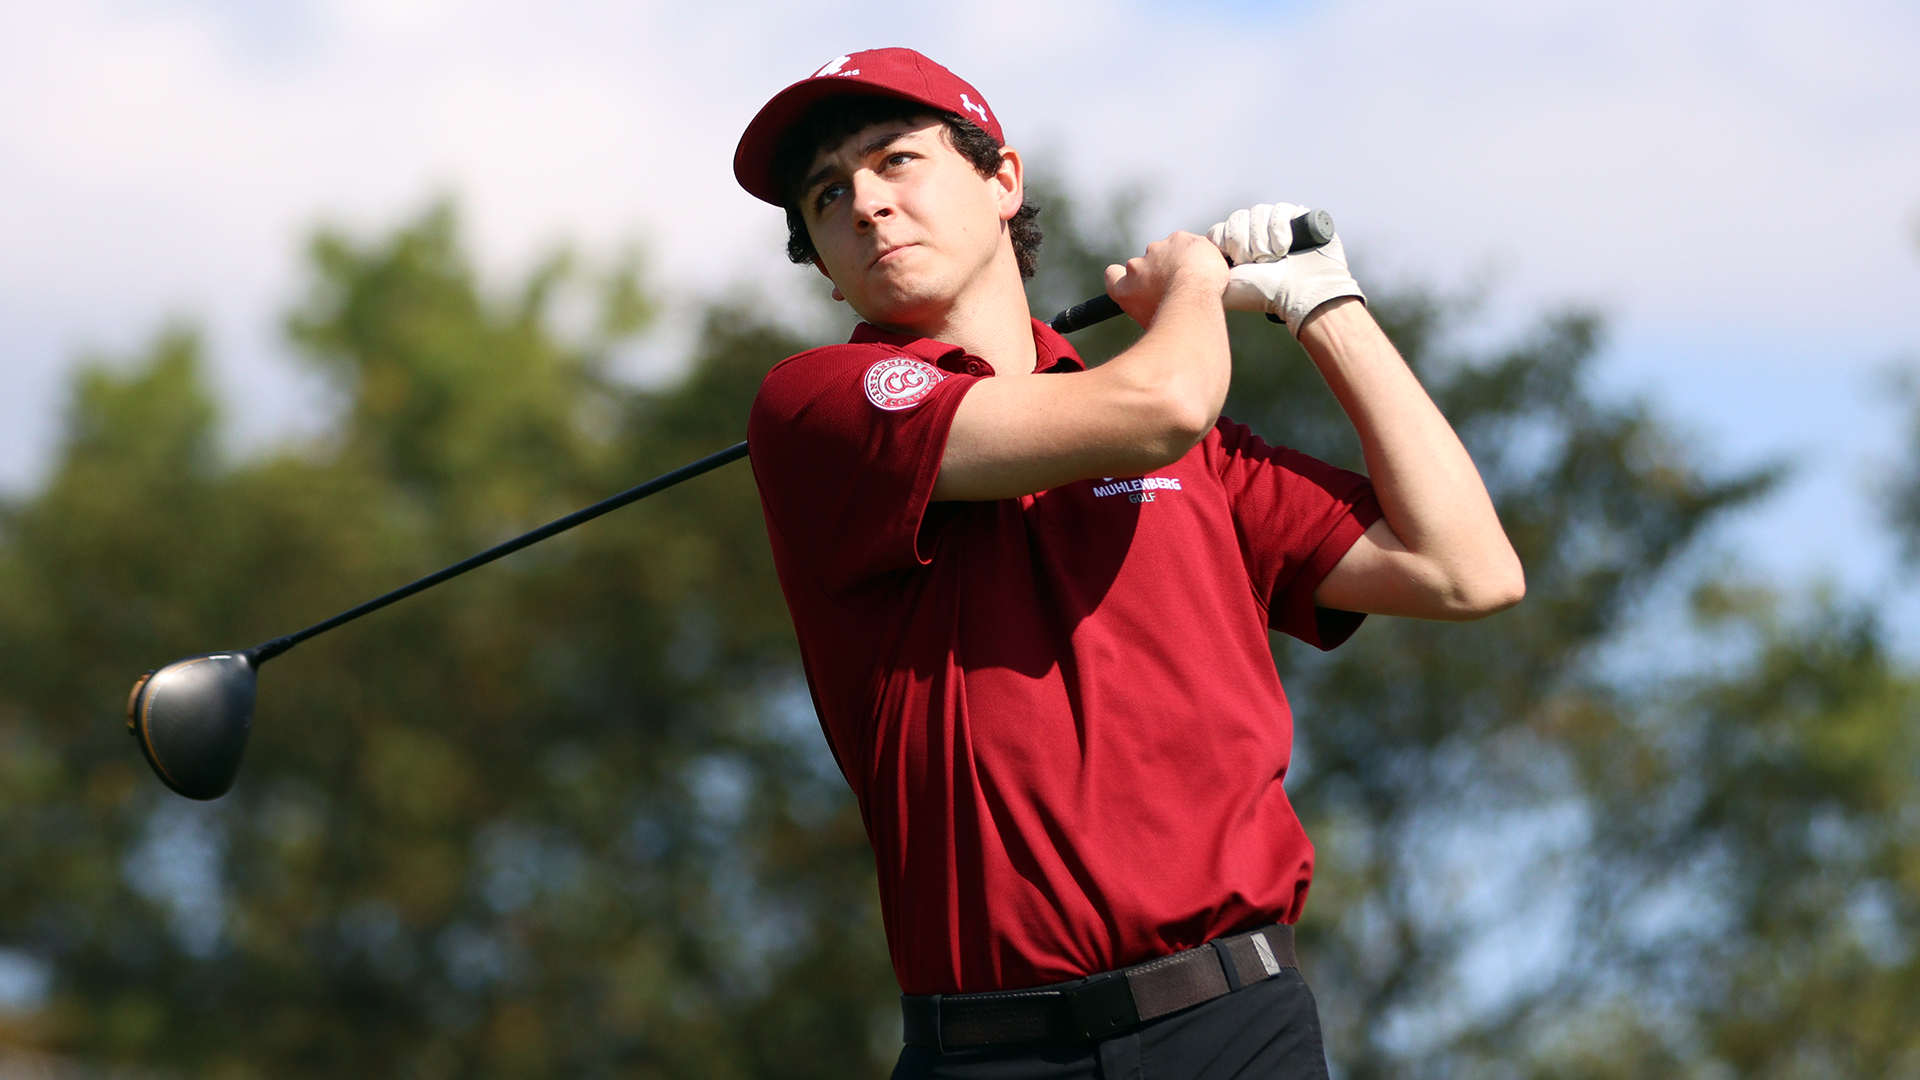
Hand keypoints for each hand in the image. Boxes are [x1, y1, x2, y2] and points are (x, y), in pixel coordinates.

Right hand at [1104, 231, 1229, 326]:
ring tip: (1198, 279)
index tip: (1135, 281)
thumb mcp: (1152, 323)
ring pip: (1168, 253)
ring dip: (1179, 261)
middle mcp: (1135, 266)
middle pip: (1145, 265)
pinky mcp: (1178, 238)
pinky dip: (1197, 252)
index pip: (1112, 275)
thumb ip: (1147, 310)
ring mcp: (1156, 250)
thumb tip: (1157, 315)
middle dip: (1160, 272)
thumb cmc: (1174, 319)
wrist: (1193, 300)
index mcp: (1125, 288)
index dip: (1121, 276)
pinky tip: (1207, 267)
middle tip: (1180, 287)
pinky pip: (1188, 244)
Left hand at [1209, 203, 1365, 335]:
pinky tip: (1285, 246)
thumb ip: (1201, 274)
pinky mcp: (1298, 218)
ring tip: (1273, 257)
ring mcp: (1277, 227)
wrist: (1300, 294)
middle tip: (1256, 260)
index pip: (1221, 230)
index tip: (1237, 260)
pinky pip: (1280, 209)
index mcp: (1237, 250)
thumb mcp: (1224, 286)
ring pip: (1258, 212)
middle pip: (1238, 218)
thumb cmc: (1263, 293)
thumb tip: (1185, 263)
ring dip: (1262, 236)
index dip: (1227, 240)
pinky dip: (1279, 227)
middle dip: (1245, 240)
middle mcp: (1256, 236)